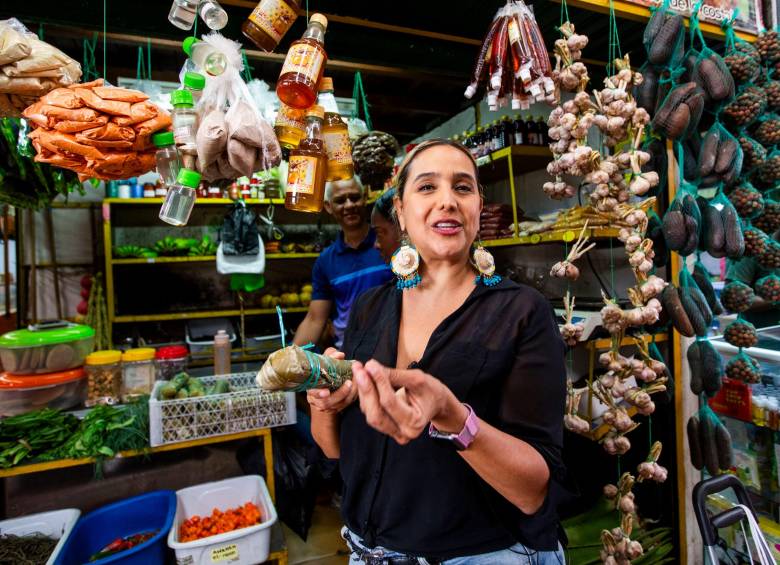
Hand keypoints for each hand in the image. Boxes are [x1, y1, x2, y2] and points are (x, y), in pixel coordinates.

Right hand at [306, 348, 357, 413]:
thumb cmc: (323, 372)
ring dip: (348, 394)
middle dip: (339, 393)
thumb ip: (330, 356)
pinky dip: (352, 396)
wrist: (324, 386)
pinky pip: (345, 404)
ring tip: (355, 384)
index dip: (319, 393)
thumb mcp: (323, 362)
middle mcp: (318, 400)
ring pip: (338, 405)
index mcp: (311, 388)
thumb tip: (339, 355)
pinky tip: (358, 388)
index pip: (313, 392)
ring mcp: (328, 405)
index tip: (326, 392)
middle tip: (349, 383)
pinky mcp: (338, 407)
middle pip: (326, 402)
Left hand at [353, 359, 467, 444]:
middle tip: (359, 368)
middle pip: (376, 414)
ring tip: (359, 370)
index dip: (379, 382)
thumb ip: (394, 375)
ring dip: (363, 391)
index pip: (390, 403)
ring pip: (370, 414)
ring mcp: (393, 433)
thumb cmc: (431, 390)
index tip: (370, 364)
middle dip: (366, 390)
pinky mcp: (385, 427)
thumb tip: (371, 367)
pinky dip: (366, 395)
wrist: (436, 403)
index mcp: (415, 423)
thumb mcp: (417, 379)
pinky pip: (371, 412)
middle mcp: (403, 433)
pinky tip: (363, 379)